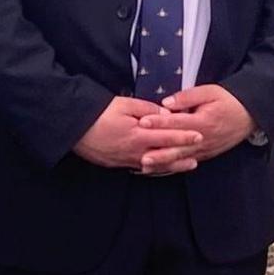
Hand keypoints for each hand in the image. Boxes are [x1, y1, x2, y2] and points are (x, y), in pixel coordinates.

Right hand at [72, 96, 198, 173]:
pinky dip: (156, 169)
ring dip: (173, 165)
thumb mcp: (124, 104)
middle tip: (200, 153)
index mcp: (139, 135)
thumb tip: (165, 113)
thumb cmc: (99, 113)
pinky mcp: (119, 164)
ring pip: (156, 165)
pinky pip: (142, 169)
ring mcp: (127, 160)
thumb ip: (147, 109)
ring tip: (188, 165)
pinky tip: (162, 168)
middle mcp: (135, 151)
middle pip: (165, 154)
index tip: (200, 136)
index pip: (167, 136)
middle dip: (183, 154)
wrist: (73, 129)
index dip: (185, 136)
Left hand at [134, 85, 256, 168]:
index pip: (177, 122)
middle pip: (177, 146)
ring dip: (163, 163)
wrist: (250, 115)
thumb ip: (188, 97)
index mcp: (203, 121)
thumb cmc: (229, 101)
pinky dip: (172, 167)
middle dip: (158, 151)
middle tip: (140, 154)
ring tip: (145, 166)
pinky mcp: (206, 155)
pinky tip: (159, 170)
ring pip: (180, 158)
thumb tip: (166, 103)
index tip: (143, 122)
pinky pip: (187, 163)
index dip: (159, 122)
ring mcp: (205, 149)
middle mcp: (203, 139)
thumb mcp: (210, 91)